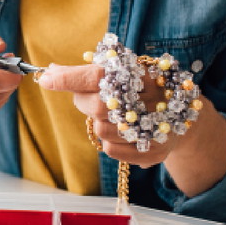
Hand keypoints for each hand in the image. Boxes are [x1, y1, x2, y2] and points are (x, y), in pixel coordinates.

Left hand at [37, 63, 181, 167]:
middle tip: (95, 97)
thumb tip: (49, 73)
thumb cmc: (140, 89)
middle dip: (86, 102)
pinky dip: (111, 141)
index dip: (69, 77)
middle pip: (96, 106)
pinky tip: (124, 132)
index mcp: (139, 73)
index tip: (46, 78)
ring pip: (101, 130)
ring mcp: (154, 127)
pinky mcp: (153, 151)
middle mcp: (150, 99)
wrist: (180, 115)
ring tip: (118, 115)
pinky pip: (111, 150)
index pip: (97, 75)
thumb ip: (83, 74)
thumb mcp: (119, 73)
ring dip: (101, 123)